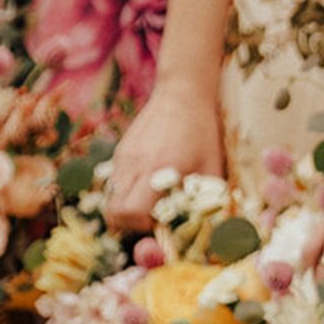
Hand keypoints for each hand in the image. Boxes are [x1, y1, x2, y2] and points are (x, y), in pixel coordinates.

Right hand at [106, 81, 224, 233]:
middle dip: (131, 223)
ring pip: (110, 198)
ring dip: (128, 208)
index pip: (130, 212)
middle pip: (113, 212)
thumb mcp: (213, 166)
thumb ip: (210, 199)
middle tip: (154, 218)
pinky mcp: (120, 152)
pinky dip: (127, 192)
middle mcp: (134, 165)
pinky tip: (149, 183)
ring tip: (152, 201)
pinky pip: (115, 182)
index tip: (161, 222)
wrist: (182, 94)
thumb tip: (211, 229)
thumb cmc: (203, 132)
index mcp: (158, 170)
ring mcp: (123, 158)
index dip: (142, 226)